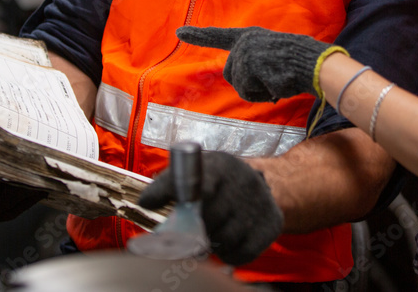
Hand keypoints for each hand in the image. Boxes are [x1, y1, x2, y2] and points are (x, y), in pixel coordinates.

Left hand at [138, 151, 282, 265]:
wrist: (265, 185)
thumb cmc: (218, 183)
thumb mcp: (196, 173)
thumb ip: (169, 185)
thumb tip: (145, 202)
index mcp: (219, 164)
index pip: (196, 180)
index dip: (172, 193)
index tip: (150, 203)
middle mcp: (243, 180)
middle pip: (206, 219)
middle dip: (193, 230)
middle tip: (190, 230)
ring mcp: (260, 202)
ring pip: (223, 239)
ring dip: (212, 243)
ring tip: (213, 231)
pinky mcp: (272, 224)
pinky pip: (240, 254)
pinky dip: (230, 254)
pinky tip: (230, 240)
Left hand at [176, 26, 345, 101]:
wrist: (315, 64)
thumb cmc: (298, 64)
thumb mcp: (271, 56)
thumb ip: (253, 63)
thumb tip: (241, 82)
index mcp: (250, 36)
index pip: (219, 36)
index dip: (198, 36)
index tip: (179, 32)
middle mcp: (244, 42)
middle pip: (231, 75)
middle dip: (249, 85)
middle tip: (272, 80)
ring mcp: (246, 52)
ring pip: (240, 86)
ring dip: (258, 91)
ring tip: (277, 80)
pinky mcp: (249, 65)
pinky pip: (249, 93)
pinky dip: (263, 95)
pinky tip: (277, 84)